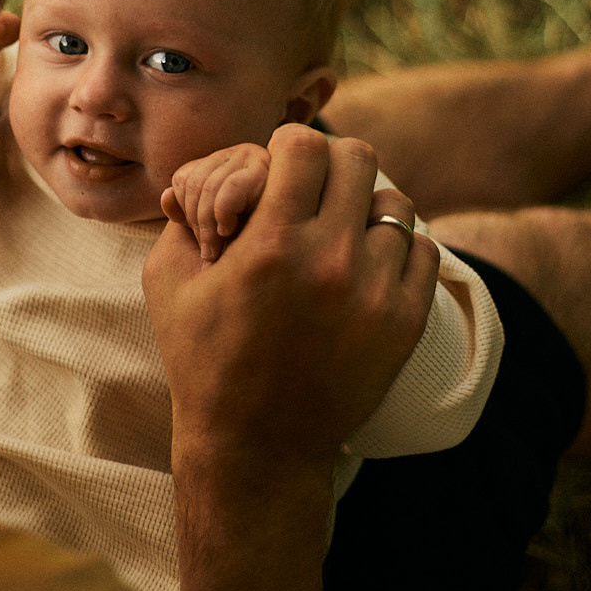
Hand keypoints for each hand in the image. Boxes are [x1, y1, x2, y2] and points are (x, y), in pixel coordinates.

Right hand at [143, 123, 438, 473]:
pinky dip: (397, 247)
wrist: (256, 447)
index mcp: (272, 244)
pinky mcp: (405, 322)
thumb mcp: (169, 280)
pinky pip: (422, 248)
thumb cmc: (203, 359)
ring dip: (364, 207)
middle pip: (358, 159)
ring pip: (395, 202)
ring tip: (341, 231)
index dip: (290, 146)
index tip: (281, 166)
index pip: (307, 143)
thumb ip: (188, 212)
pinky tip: (367, 263)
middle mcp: (332, 260)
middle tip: (313, 191)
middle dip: (330, 166)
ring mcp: (377, 292)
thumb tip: (205, 173)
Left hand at [161, 143, 271, 261]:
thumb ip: (186, 217)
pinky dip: (222, 211)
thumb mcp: (205, 237)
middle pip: (195, 180)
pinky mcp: (274, 172)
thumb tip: (166, 197)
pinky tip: (230, 231)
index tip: (199, 242)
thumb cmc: (242, 261)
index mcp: (224, 167)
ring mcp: (260, 160)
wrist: (270, 282)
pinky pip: (230, 186)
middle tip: (208, 253)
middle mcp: (243, 156)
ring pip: (210, 184)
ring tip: (217, 250)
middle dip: (196, 221)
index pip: (184, 178)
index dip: (185, 211)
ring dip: (207, 223)